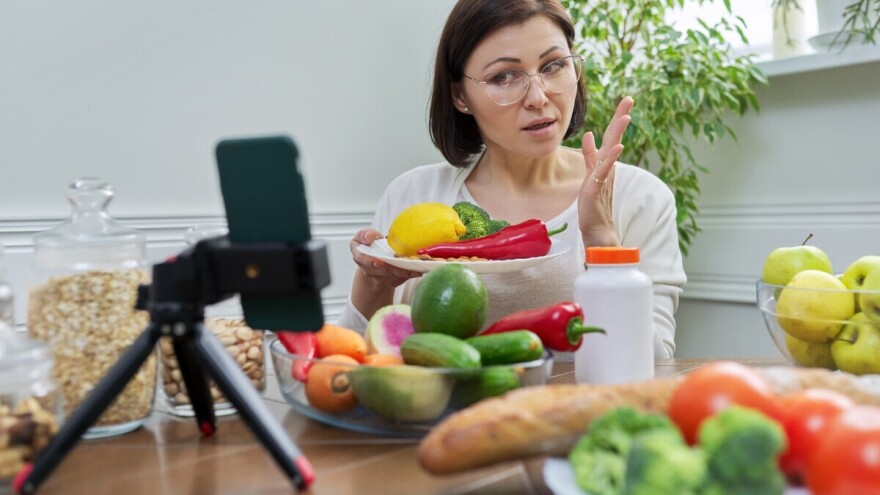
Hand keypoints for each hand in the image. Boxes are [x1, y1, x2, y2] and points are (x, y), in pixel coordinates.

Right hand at [350, 228, 419, 288]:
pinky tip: (423, 269)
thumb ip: (364, 235)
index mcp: (361, 258)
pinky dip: (414, 273)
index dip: (371, 262)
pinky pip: (405, 277)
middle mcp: (372, 271)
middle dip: (397, 268)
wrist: (373, 262)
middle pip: (385, 271)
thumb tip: (370, 238)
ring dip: (409, 271)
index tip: (379, 262)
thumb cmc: (368, 246)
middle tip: (407, 263)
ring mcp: (384, 278)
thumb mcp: (361, 237)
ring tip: (420, 265)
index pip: (364, 260)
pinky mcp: (395, 281)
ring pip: (397, 275)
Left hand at [578, 96, 632, 246]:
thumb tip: (590, 135)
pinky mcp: (597, 187)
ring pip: (612, 150)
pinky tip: (618, 147)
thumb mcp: (590, 172)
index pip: (612, 135)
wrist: (597, 226)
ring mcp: (603, 175)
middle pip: (614, 137)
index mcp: (604, 161)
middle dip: (621, 117)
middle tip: (629, 99)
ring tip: (626, 116)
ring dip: (618, 133)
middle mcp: (606, 166)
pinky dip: (611, 158)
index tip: (626, 100)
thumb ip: (590, 154)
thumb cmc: (594, 202)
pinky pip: (604, 170)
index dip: (617, 117)